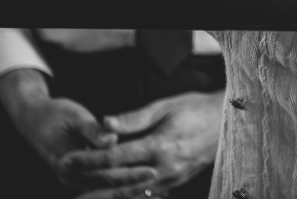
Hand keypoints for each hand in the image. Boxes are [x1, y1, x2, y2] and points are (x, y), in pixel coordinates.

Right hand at [0, 69, 154, 193]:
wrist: (33, 119)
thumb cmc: (56, 114)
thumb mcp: (75, 117)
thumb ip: (93, 131)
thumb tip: (111, 140)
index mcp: (70, 163)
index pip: (106, 174)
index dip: (130, 174)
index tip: (152, 170)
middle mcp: (71, 177)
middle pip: (108, 188)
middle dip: (134, 186)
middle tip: (161, 183)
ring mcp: (73, 180)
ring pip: (105, 191)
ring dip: (127, 191)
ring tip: (155, 191)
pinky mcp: (79, 178)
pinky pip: (101, 187)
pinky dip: (118, 187)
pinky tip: (139, 186)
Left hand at [61, 90, 223, 198]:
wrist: (228, 123)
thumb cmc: (197, 109)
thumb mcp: (166, 106)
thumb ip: (135, 118)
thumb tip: (105, 123)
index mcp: (159, 145)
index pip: (115, 156)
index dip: (89, 159)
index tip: (67, 159)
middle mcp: (164, 167)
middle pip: (119, 182)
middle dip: (91, 186)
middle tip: (69, 188)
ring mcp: (172, 178)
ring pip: (132, 193)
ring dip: (107, 197)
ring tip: (85, 198)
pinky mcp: (177, 182)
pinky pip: (148, 194)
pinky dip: (129, 197)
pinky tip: (116, 197)